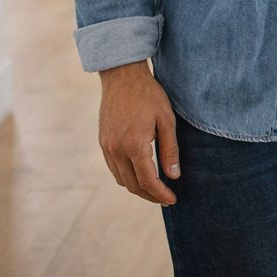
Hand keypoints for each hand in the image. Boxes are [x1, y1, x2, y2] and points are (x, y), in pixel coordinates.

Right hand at [98, 61, 179, 204]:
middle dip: (150, 195)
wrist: (122, 77)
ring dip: (138, 188)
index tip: (173, 200)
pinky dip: (127, 177)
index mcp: (134, 145)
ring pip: (121, 179)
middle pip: (133, 185)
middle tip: (166, 198)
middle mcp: (116, 150)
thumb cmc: (149, 95)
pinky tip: (140, 174)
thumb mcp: (167, 120)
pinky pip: (114, 168)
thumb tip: (174, 176)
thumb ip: (170, 149)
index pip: (148, 181)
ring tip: (155, 189)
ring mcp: (107, 147)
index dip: (160, 194)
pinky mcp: (103, 142)